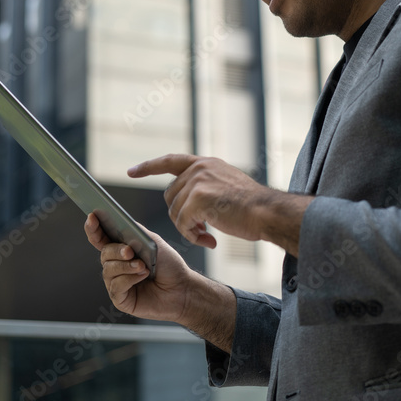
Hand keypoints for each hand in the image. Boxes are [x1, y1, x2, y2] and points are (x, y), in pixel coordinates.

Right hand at [84, 213, 194, 323]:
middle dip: (116, 251)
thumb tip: (118, 222)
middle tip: (130, 251)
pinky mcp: (120, 299)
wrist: (182, 288)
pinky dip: (129, 280)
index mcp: (122, 249)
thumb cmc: (169, 265)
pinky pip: (115, 286)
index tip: (92, 217)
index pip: (101, 238)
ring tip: (143, 267)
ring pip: (108, 270)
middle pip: (104, 253)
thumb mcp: (152, 242)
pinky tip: (142, 277)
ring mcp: (117, 283)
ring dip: (126, 267)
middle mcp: (116, 265)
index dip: (93, 228)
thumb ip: (135, 231)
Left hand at [129, 154, 273, 248]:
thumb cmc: (253, 207)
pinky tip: (208, 240)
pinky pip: (182, 223)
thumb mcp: (227, 185)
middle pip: (170, 196)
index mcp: (206, 163)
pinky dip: (192, 236)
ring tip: (206, 236)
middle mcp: (200, 168)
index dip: (149, 166)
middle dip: (180, 216)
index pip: (171, 160)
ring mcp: (198, 181)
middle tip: (199, 231)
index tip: (132, 171)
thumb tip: (189, 200)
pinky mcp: (198, 198)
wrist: (268, 212)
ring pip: (175, 212)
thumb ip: (207, 186)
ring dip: (188, 229)